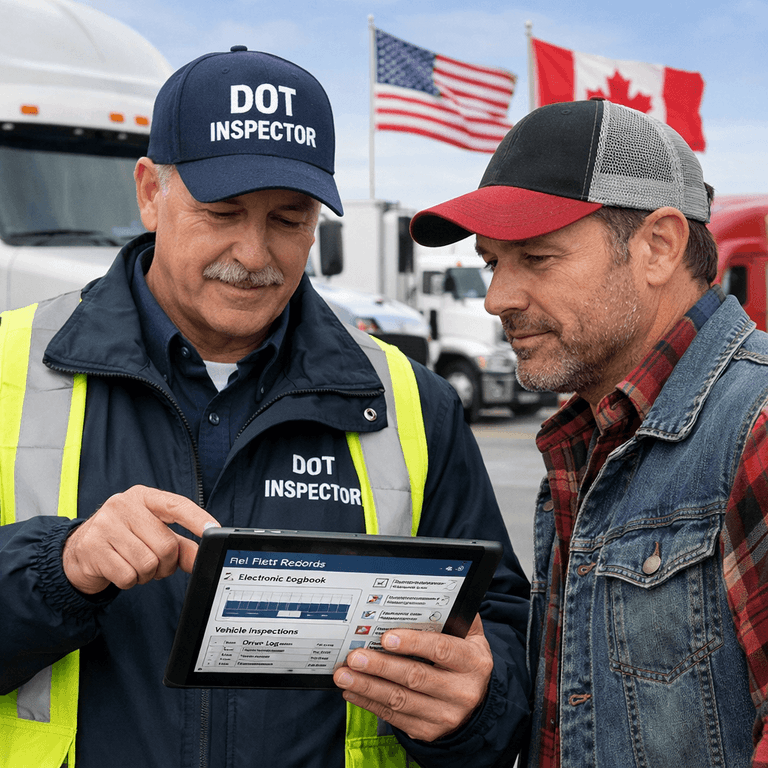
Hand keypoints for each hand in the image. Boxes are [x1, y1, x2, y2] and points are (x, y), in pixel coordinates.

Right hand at [62, 485, 218, 593]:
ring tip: (135, 566)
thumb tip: (201, 558)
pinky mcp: (92, 547)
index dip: (197, 519)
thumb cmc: (123, 539)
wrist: (78, 551)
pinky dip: (130, 581)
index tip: (214, 530)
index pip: (177, 505)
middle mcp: (123, 505)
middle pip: (166, 545)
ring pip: (148, 563)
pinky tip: (120, 570)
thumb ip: (181, 546)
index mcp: (143, 497)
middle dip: (166, 564)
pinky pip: (127, 576)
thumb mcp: (153, 535)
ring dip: (147, 574)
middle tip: (156, 564)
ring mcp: (105, 525)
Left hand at [333, 614, 492, 740]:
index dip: (413, 643)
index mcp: (473, 662)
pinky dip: (370, 703)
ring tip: (345, 675)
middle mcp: (462, 691)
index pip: (441, 650)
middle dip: (381, 666)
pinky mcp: (428, 730)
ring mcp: (445, 715)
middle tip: (355, 657)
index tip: (386, 638)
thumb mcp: (469, 636)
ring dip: (368, 687)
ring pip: (400, 700)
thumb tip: (426, 596)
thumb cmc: (464, 659)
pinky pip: (394, 717)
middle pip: (415, 677)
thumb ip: (453, 616)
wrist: (477, 702)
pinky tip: (353, 692)